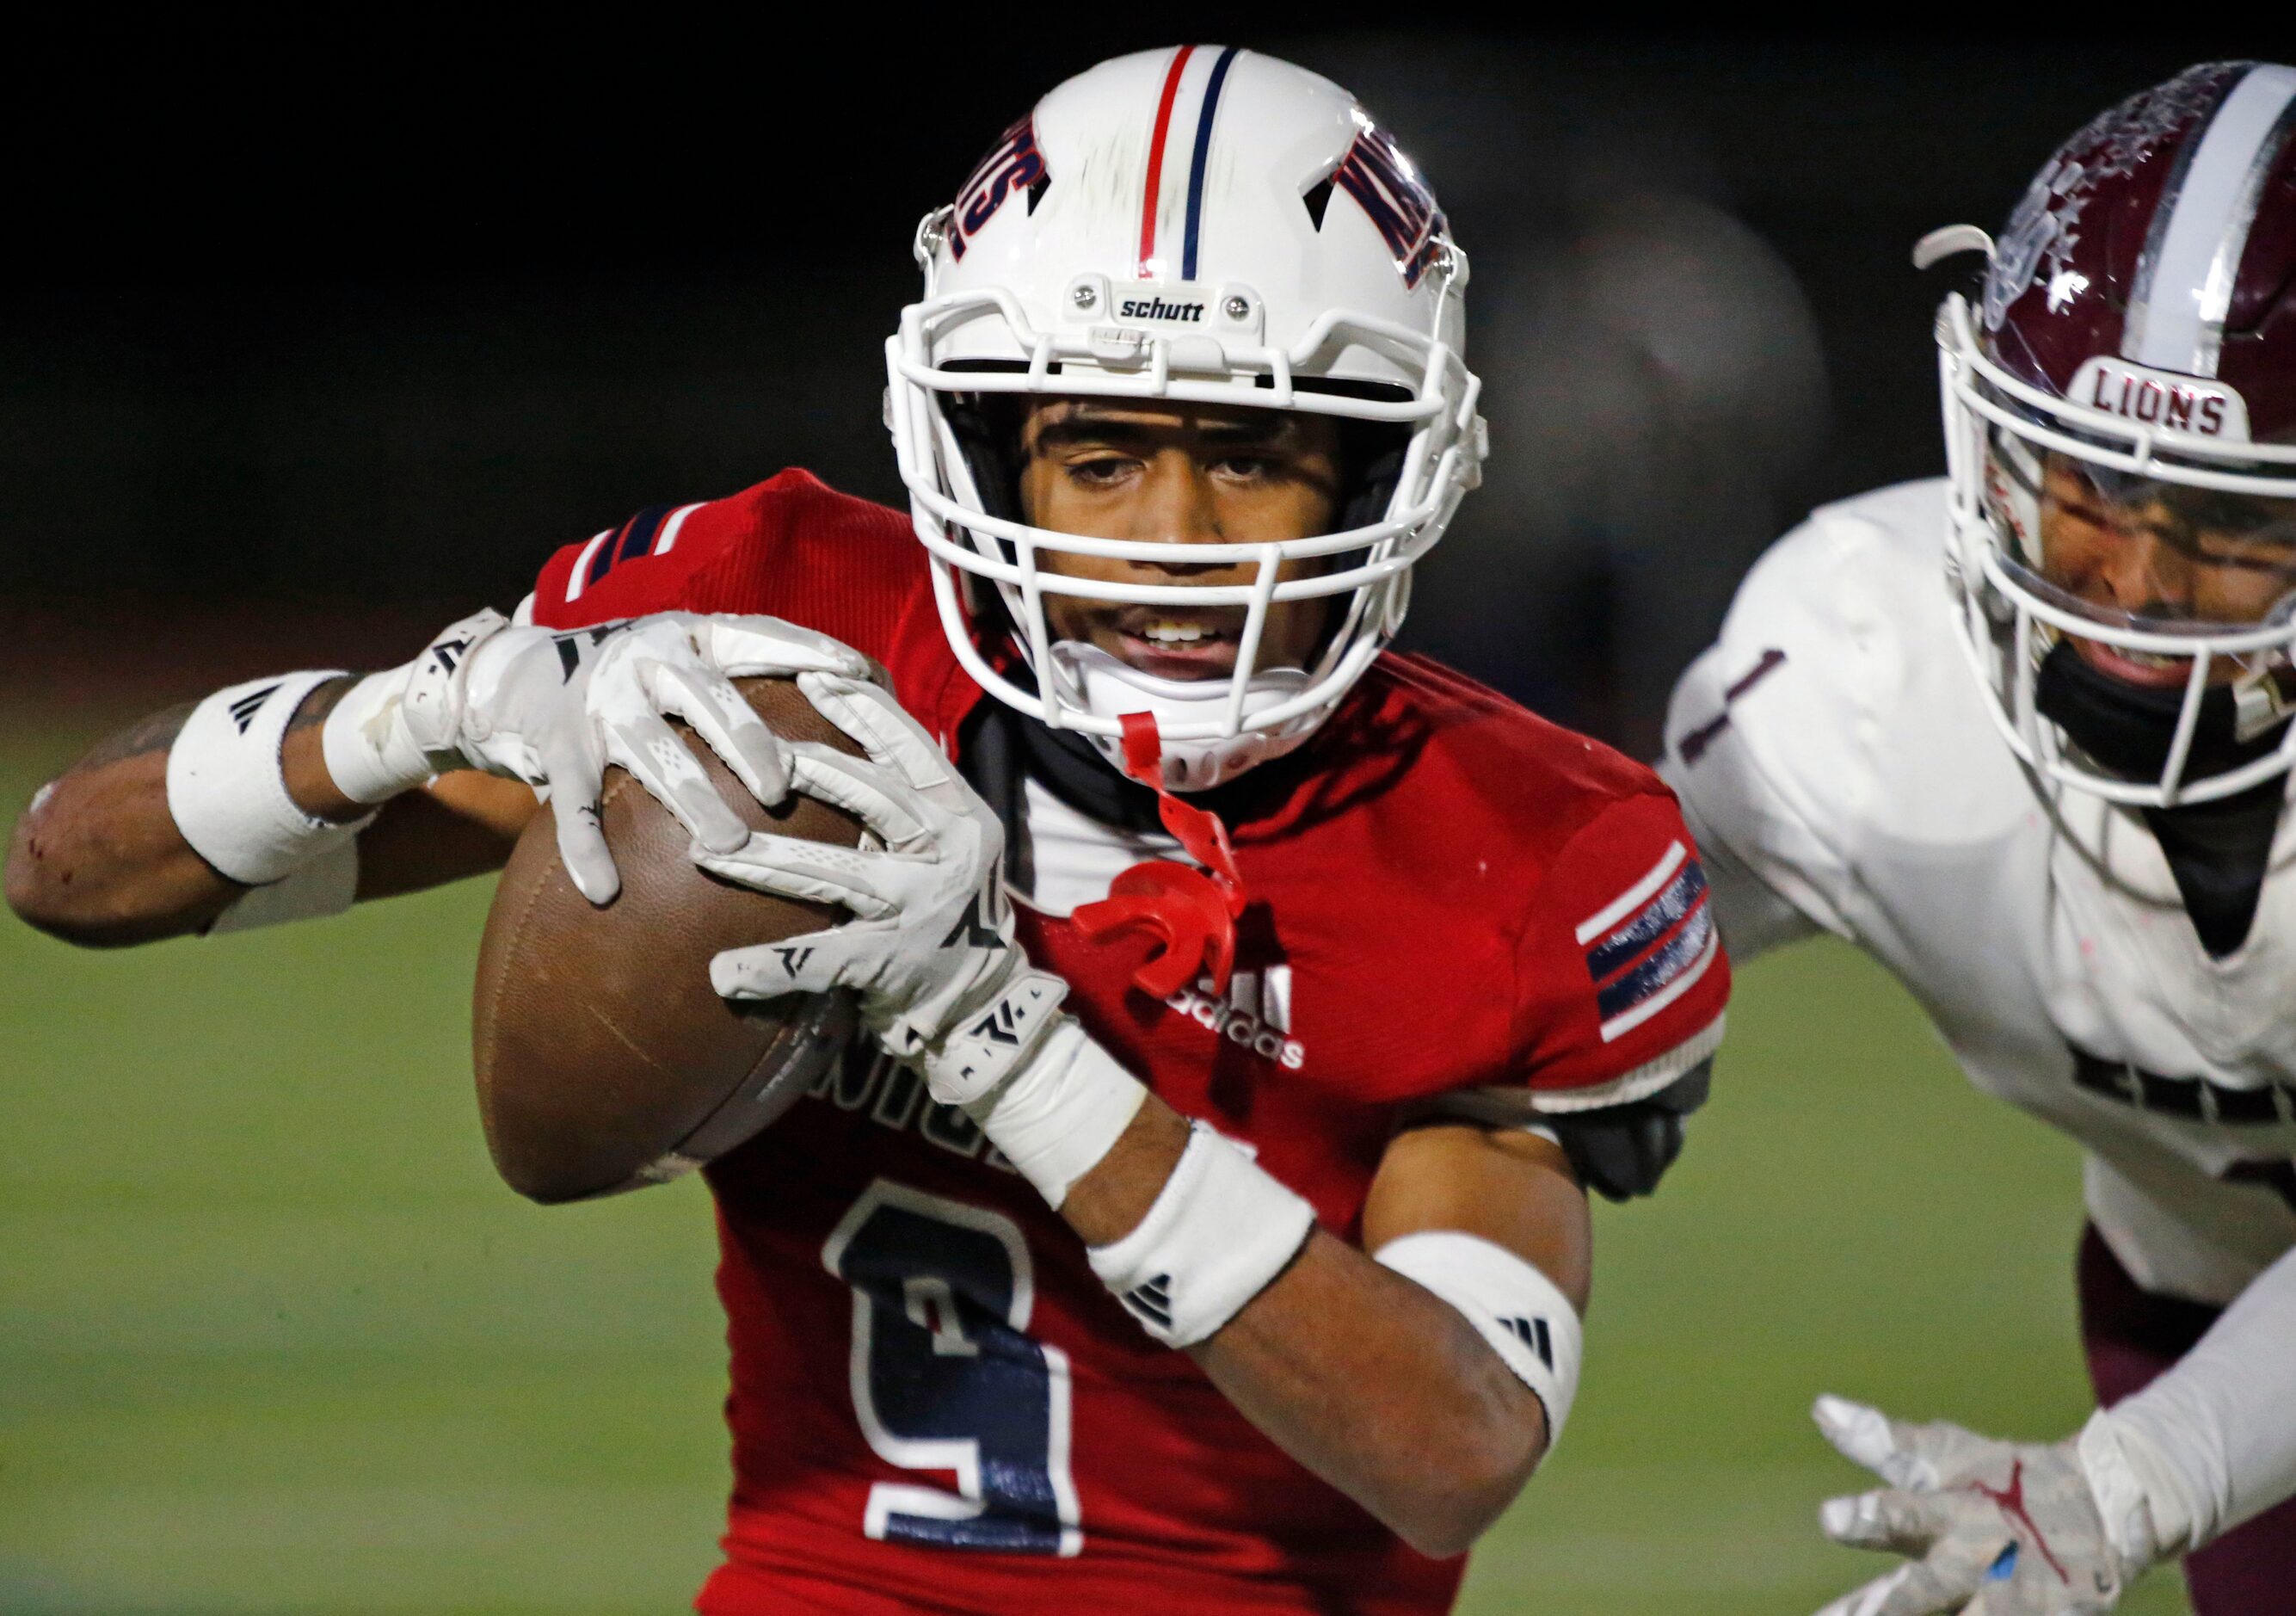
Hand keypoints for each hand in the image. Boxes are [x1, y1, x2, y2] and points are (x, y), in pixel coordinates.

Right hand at [403, 609, 874, 903]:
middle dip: (749, 743)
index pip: (755, 635)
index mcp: (689, 636)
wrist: (519, 675)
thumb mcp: (689, 658)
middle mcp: (645, 661)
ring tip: (728, 849)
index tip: (855, 671)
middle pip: (708, 700)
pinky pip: (574, 806)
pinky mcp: (557, 748)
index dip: (806, 649)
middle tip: (783, 791)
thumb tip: (861, 695)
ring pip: (652, 755)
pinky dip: (586, 850)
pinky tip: (605, 892)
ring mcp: (599, 704)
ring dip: (692, 801)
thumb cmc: (641, 680)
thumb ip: (751, 676)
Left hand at [700, 671, 1065, 1106]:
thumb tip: (856, 726)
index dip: (861, 708)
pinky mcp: (890, 962)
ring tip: (706, 849)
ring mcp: (919, 906)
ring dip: (761, 862)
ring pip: (830, 872)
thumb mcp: (952, 840)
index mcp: (960, 813)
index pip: (910, 745)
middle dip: (803, 768)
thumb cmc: (954, 911)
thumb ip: (912, 797)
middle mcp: (947, 851)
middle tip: (743, 751)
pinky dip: (770, 969)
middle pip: (868, 795)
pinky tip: (723, 972)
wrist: (986, 1005)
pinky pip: (818, 960)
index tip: (812, 675)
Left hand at [1811, 1395, 2132, 1614]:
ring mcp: (2017, 1604)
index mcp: (1953, 1512)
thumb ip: (1881, 1441)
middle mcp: (1982, 1562)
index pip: (1906, 1515)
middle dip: (1889, 1609)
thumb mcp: (1947, 1454)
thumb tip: (1819, 1407)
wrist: (2104, 1507)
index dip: (1871, 1518)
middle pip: (1927, 1593)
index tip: (1830, 1518)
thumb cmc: (2004, 1479)